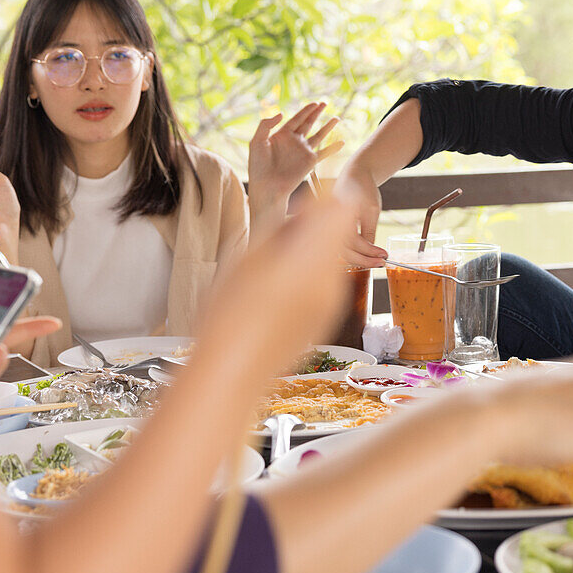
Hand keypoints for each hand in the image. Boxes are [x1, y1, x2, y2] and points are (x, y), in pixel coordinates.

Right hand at [193, 196, 354, 377]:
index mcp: (313, 261)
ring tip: (267, 271)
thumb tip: (305, 205)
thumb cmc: (230, 315)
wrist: (232, 373)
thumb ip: (283, 226)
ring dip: (307, 252)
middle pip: (338, 235)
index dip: (322, 199)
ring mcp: (331, 305)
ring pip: (331, 259)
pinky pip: (325, 284)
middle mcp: (331, 283)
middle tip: (273, 240)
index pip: (341, 209)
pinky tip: (273, 294)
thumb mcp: (249, 256)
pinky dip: (306, 277)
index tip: (297, 206)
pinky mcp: (324, 321)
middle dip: (312, 227)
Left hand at [247, 102, 343, 205]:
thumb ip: (265, 125)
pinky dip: (334, 148)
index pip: (297, 119)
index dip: (306, 110)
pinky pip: (325, 152)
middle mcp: (295, 142)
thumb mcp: (257, 141)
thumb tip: (281, 113)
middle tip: (325, 102)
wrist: (267, 186)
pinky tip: (342, 142)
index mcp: (282, 135)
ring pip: (319, 135)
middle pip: (309, 123)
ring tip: (337, 118)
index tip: (314, 103)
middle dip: (317, 113)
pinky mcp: (310, 162)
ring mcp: (303, 152)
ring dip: (328, 127)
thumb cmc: (258, 166)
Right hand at [333, 165, 386, 266]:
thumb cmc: (363, 188)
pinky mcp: (332, 229)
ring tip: (375, 261)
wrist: (354, 174)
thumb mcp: (372, 210)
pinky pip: (341, 246)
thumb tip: (372, 254)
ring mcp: (328, 226)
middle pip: (344, 251)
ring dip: (358, 258)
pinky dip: (353, 252)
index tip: (384, 255)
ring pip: (341, 251)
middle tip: (381, 262)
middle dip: (364, 260)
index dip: (369, 251)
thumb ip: (369, 232)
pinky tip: (366, 255)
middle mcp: (330, 222)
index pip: (353, 241)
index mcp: (339, 214)